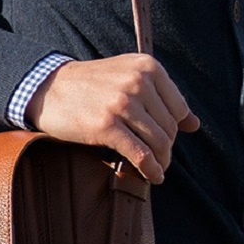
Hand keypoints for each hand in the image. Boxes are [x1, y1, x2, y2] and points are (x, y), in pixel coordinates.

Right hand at [28, 54, 199, 183]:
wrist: (48, 88)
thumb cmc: (89, 85)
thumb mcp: (128, 76)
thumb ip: (161, 96)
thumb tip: (195, 125)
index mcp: (148, 66)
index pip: (179, 108)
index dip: (175, 129)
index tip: (165, 140)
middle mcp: (138, 82)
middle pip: (169, 127)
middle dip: (166, 147)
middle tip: (158, 158)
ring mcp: (122, 103)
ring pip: (158, 142)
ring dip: (161, 162)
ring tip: (157, 169)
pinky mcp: (107, 126)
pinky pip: (140, 154)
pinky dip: (150, 170)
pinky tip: (152, 177)